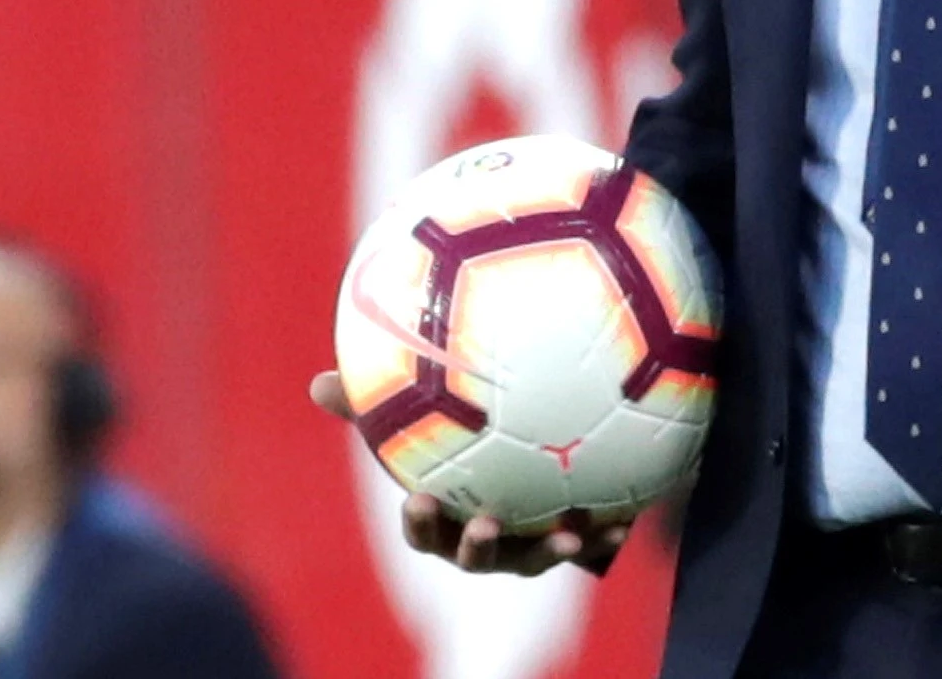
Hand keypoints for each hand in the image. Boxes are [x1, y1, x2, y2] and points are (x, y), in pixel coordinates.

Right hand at [308, 371, 630, 576]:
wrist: (534, 452)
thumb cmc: (463, 437)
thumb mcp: (422, 417)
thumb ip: (375, 405)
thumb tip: (318, 381)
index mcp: (447, 516)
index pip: (424, 529)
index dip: (421, 522)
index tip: (421, 499)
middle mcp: (485, 538)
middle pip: (475, 556)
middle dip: (477, 547)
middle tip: (485, 525)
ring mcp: (527, 543)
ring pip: (533, 558)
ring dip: (548, 551)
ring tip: (566, 534)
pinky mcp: (570, 537)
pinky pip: (589, 544)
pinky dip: (604, 535)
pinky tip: (624, 520)